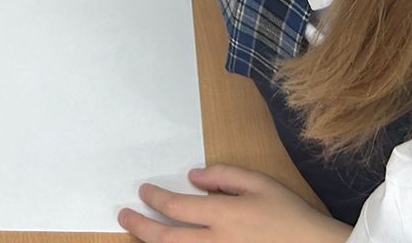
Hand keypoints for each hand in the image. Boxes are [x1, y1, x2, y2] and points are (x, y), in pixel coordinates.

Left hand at [118, 166, 346, 242]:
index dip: (154, 199)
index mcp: (222, 215)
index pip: (176, 208)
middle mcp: (216, 241)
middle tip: (123, 217)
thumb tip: (193, 176)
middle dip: (140, 226)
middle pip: (166, 239)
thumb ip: (223, 175)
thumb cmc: (288, 213)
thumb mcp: (258, 182)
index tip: (143, 191)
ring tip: (139, 234)